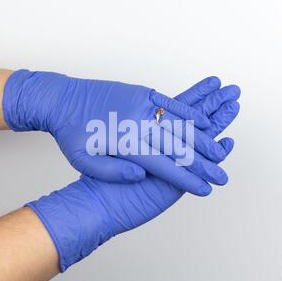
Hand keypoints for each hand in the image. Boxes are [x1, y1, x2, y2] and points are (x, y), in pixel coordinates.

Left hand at [3, 71, 235, 194]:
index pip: (163, 165)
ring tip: (219, 153)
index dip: (187, 178)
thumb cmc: (71, 133)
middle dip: (203, 163)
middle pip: (177, 146)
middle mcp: (137, 123)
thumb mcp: (83, 161)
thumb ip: (113, 171)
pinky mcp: (142, 92)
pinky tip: (204, 121)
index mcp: (125, 143)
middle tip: (221, 175)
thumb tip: (142, 175)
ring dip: (202, 139)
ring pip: (179, 124)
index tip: (205, 188)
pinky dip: (189, 112)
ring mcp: (141, 104)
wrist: (61, 99)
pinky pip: (171, 102)